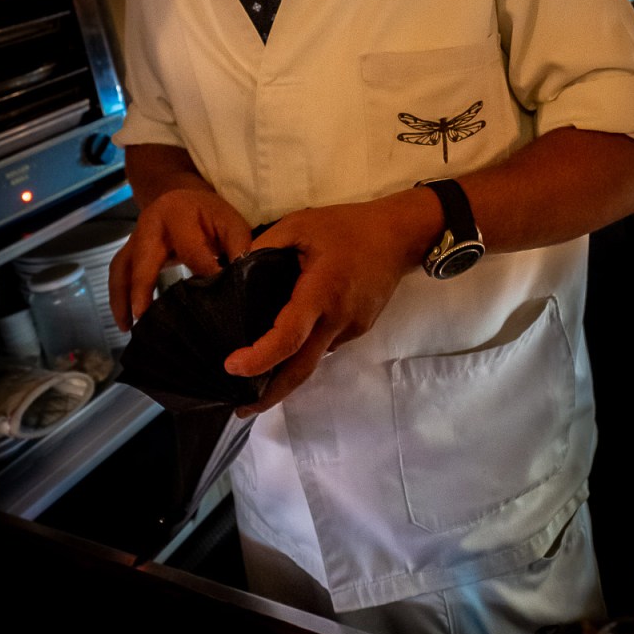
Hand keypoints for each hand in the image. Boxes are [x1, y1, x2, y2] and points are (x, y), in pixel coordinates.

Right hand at [109, 187, 251, 330]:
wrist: (180, 199)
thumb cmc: (209, 215)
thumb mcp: (230, 223)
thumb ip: (237, 248)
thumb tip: (238, 279)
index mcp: (179, 215)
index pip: (191, 249)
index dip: (203, 274)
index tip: (214, 301)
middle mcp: (150, 225)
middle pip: (143, 258)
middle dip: (142, 288)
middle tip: (145, 317)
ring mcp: (134, 239)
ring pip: (122, 268)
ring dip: (122, 299)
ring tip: (129, 327)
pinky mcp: (127, 252)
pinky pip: (118, 275)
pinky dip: (118, 299)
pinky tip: (126, 322)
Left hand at [223, 192, 435, 414]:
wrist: (401, 235)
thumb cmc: (349, 226)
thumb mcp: (300, 223)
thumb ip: (265, 245)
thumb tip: (235, 268)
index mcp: (321, 293)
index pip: (288, 337)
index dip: (260, 358)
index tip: (233, 367)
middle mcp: (338, 320)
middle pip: (301, 370)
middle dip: (270, 395)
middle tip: (241, 409)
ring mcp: (352, 328)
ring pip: (314, 359)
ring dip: (287, 372)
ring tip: (257, 373)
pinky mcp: (360, 328)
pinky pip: (327, 344)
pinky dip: (305, 350)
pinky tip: (290, 343)